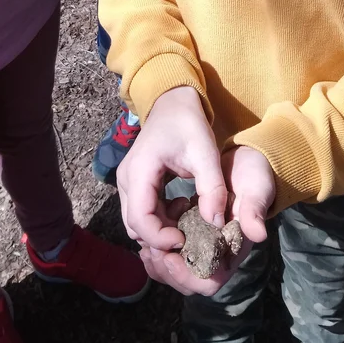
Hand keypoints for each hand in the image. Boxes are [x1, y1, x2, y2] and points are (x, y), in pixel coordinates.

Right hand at [117, 86, 227, 293]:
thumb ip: (212, 188)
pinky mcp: (134, 184)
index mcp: (140, 171)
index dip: (161, 237)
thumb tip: (216, 224)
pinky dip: (160, 220)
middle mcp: (126, 180)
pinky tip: (183, 207)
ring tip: (188, 220)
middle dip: (161, 239)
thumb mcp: (206, 152)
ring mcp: (127, 183)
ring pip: (137, 222)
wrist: (173, 102)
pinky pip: (141, 212)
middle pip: (135, 226)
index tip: (186, 240)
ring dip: (161, 230)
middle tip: (190, 238)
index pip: (141, 219)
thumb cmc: (188, 124)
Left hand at [137, 145, 274, 297]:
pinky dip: (155, 247)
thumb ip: (255, 210)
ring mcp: (200, 246)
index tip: (170, 258)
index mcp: (231, 250)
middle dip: (165, 270)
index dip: (187, 276)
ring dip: (157, 261)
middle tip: (149, 248)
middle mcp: (215, 254)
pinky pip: (168, 252)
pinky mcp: (188, 234)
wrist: (243, 162)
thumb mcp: (257, 188)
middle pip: (186, 281)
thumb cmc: (252, 177)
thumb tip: (258, 234)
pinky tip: (145, 234)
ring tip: (144, 242)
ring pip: (173, 269)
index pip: (209, 281)